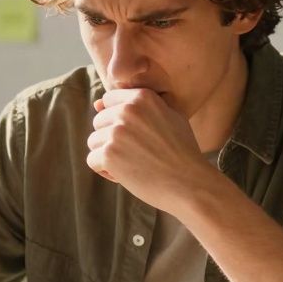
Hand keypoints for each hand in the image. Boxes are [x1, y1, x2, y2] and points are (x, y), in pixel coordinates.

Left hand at [86, 88, 215, 211]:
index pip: (109, 100)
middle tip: (138, 153)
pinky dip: (106, 171)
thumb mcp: (170, 117)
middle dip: (112, 139)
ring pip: (94, 142)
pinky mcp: (109, 154)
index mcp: (142, 97)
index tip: (135, 135)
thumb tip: (96, 103)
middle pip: (99, 121)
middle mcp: (127, 110)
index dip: (118, 120)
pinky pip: (93, 161)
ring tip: (133, 164)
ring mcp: (116, 132)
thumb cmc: (182, 152)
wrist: (190, 184)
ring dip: (108, 155)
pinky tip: (127, 175)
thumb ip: (137, 106)